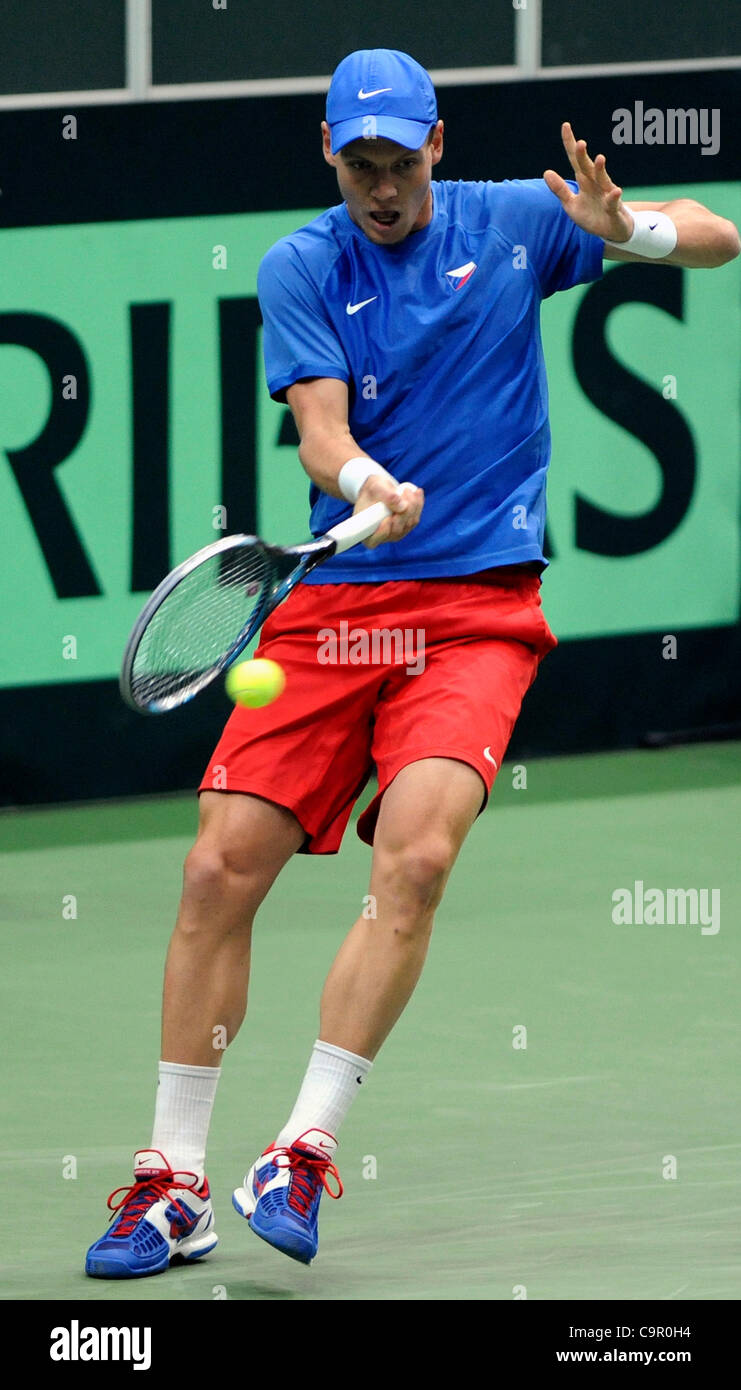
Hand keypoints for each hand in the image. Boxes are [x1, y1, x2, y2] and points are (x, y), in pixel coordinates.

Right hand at [355, 475, 423, 548]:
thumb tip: (402, 506)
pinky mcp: (406, 527)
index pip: (372, 540)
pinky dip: (418, 505)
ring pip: (408, 524)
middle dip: (403, 512)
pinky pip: (415, 519)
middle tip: (404, 492)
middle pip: (396, 530)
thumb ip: (386, 496)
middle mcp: (381, 537)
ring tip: (407, 490)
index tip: (387, 519)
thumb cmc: (373, 490)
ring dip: (412, 506)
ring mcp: (395, 534)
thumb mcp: (375, 488)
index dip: (381, 532)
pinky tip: (417, 492)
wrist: (380, 488)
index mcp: (366, 531)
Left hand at [543, 122, 633, 242]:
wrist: (612, 231)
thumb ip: (560, 189)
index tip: (565, 125)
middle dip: (583, 156)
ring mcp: (606, 195)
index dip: (570, 144)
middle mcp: (596, 184)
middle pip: (587, 167)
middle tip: (579, 143)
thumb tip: (546, 172)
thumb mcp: (571, 205)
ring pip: (603, 181)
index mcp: (584, 182)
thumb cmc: (591, 216)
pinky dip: (614, 198)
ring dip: (600, 170)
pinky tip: (615, 192)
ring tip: (599, 158)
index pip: (575, 160)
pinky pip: (614, 203)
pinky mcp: (614, 210)